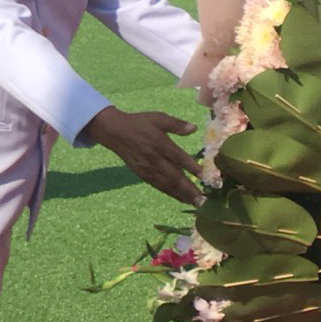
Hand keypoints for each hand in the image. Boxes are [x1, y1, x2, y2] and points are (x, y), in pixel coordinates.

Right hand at [85, 106, 203, 205]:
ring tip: (195, 203)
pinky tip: (180, 198)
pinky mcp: (142, 174)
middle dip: (189, 189)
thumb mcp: (158, 118)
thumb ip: (176, 124)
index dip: (192, 167)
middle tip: (203, 200)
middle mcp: (155, 159)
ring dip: (182, 195)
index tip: (205, 176)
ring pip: (167, 184)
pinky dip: (170, 193)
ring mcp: (148, 169)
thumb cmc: (139, 123)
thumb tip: (194, 128)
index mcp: (160, 143)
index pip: (179, 158)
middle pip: (174, 176)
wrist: (115, 132)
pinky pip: (158, 186)